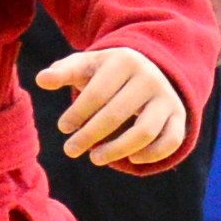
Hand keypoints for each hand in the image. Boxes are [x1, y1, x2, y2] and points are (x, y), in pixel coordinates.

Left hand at [37, 46, 187, 167]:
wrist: (147, 67)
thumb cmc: (106, 71)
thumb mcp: (85, 64)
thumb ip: (63, 71)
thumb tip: (41, 80)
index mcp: (124, 61)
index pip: (97, 93)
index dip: (77, 113)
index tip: (63, 128)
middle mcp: (150, 78)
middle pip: (117, 114)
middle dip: (90, 135)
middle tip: (70, 150)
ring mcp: (167, 98)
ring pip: (145, 131)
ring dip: (118, 150)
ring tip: (95, 159)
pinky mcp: (179, 116)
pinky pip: (171, 140)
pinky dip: (153, 154)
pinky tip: (131, 159)